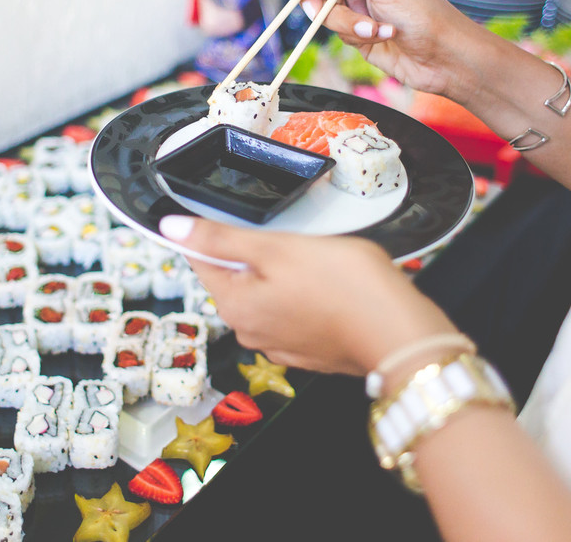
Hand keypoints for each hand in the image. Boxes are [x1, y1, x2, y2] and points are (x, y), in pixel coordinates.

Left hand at [159, 215, 457, 375]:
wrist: (399, 333)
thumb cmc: (345, 287)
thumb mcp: (277, 248)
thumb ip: (221, 239)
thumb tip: (171, 229)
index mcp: (234, 306)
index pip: (201, 260)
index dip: (212, 233)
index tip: (237, 219)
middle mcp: (250, 332)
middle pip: (237, 278)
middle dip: (257, 254)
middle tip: (292, 238)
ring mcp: (280, 345)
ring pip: (267, 295)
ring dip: (283, 275)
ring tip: (318, 262)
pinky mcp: (310, 351)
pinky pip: (294, 313)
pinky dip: (306, 297)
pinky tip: (330, 286)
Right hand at [291, 0, 481, 99]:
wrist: (443, 58)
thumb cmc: (424, 13)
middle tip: (318, 10)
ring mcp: (355, 2)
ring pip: (323, 8)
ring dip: (347, 22)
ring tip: (375, 28)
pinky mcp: (354, 29)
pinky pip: (336, 30)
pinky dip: (356, 35)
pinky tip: (382, 36)